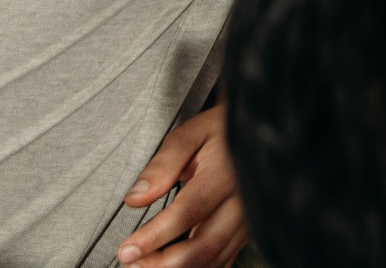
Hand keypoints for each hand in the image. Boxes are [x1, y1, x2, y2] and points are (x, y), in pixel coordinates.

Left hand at [117, 105, 244, 267]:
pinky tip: (174, 266)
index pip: (188, 211)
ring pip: (214, 259)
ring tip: (144, 267)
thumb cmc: (221, 130)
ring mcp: (247, 220)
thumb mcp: (190, 133)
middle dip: (162, 263)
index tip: (127, 249)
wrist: (258, 132)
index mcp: (225, 173)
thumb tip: (135, 197)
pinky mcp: (247, 231)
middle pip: (203, 246)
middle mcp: (241, 201)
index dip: (155, 235)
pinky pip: (224, 261)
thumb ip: (162, 164)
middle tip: (131, 262)